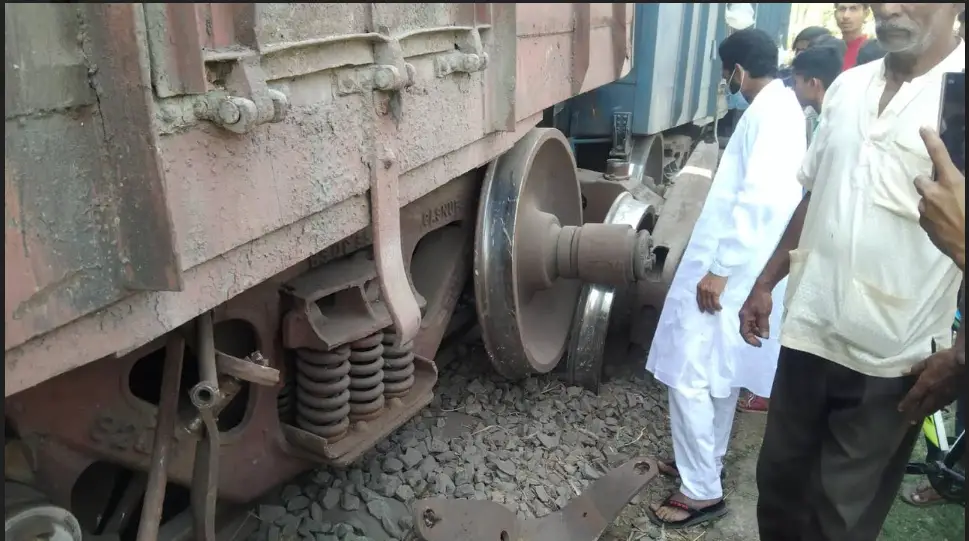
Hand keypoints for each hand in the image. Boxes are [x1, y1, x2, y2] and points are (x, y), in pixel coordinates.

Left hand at [696, 272, 727, 313]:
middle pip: (704, 303)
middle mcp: (703, 290)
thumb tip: (707, 298)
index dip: (700, 306)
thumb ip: (704, 289)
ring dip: (713, 309)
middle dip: (707, 309)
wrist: (719, 270)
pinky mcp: (715, 293)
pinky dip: (717, 307)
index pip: (698, 299)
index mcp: (699, 287)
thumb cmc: (713, 275)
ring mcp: (709, 291)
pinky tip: (720, 308)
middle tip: (711, 312)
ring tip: (716, 311)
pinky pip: (715, 302)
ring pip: (709, 304)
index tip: (702, 311)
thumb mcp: (705, 282)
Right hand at [739, 282, 772, 346]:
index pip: (744, 332)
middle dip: (754, 336)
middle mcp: (744, 317)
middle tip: (764, 340)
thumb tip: (764, 337)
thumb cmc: (762, 300)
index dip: (751, 340)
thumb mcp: (764, 314)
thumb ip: (763, 326)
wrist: (762, 287)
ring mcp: (747, 314)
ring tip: (766, 333)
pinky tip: (765, 327)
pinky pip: (754, 322)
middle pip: (747, 330)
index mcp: (744, 317)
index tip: (759, 345)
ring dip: (757, 331)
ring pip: (751, 327)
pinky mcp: (752, 312)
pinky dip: (759, 326)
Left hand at [897, 347, 964, 423]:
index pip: (913, 397)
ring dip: (926, 413)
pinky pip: (943, 405)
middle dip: (916, 414)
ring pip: (934, 408)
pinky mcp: (954, 396)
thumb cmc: (944, 359)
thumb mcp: (927, 361)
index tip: (900, 409)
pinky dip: (937, 408)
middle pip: (924, 407)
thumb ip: (916, 368)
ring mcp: (945, 395)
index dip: (906, 404)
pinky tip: (936, 409)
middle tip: (911, 421)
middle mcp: (934, 393)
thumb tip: (905, 372)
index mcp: (925, 384)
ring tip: (921, 417)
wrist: (963, 362)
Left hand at [914, 127, 964, 268]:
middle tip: (942, 189)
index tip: (923, 129)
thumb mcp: (968, 190)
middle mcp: (933, 194)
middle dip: (928, 182)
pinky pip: (926, 215)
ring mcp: (926, 211)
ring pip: (923, 200)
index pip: (939, 154)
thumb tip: (956, 182)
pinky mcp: (924, 226)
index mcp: (951, 182)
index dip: (931, 139)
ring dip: (932, 202)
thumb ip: (961, 182)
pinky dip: (933, 216)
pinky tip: (946, 223)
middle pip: (920, 180)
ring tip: (949, 211)